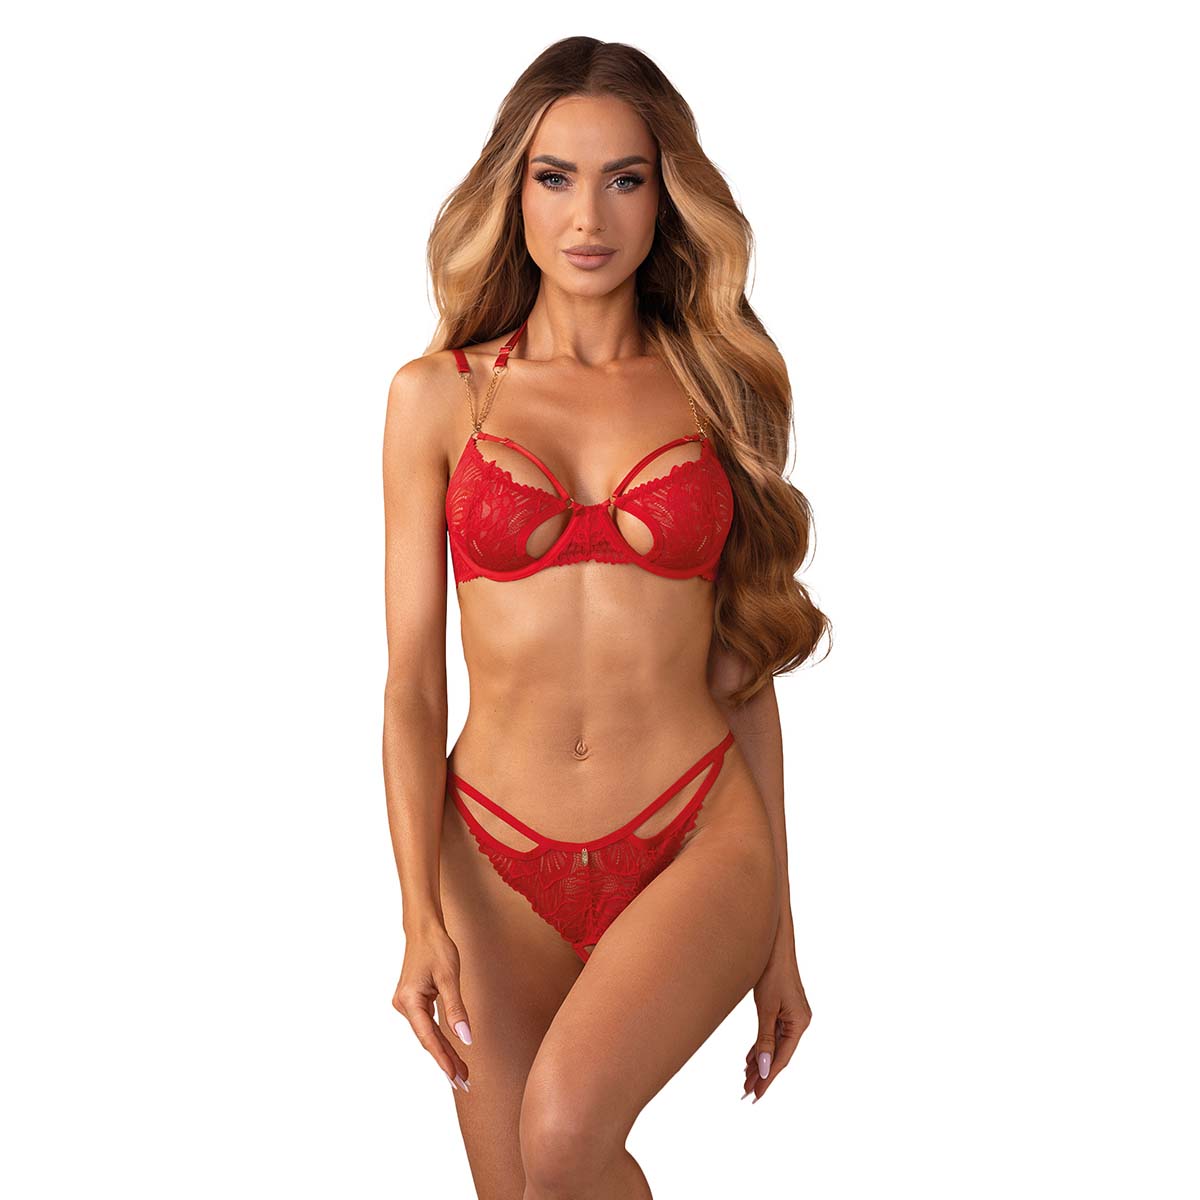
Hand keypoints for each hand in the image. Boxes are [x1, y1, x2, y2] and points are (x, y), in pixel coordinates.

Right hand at [392, 922, 473, 1093]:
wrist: (424, 929)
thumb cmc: (436, 948)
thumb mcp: (449, 977)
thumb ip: (456, 1009)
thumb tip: (466, 1038)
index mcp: (409, 1001)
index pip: (429, 1038)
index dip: (443, 1060)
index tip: (456, 1079)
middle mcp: (403, 1006)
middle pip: (428, 1040)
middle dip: (446, 1061)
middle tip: (466, 1083)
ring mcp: (406, 1004)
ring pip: (428, 1034)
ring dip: (445, 1051)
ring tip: (463, 1072)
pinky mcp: (412, 1001)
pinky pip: (427, 1025)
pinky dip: (440, 1037)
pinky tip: (451, 1050)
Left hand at [741, 943, 811, 1102]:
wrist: (774, 944)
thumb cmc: (771, 972)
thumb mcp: (766, 1008)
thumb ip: (765, 1039)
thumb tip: (764, 1068)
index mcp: (800, 1023)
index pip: (782, 1058)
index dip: (768, 1078)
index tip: (756, 1095)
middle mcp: (800, 1022)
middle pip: (779, 1054)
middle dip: (762, 1073)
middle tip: (746, 1092)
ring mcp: (793, 1016)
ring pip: (775, 1045)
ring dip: (760, 1061)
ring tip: (745, 1079)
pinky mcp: (785, 1009)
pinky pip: (773, 1034)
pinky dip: (761, 1046)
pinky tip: (751, 1058)